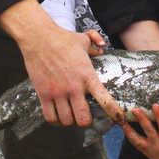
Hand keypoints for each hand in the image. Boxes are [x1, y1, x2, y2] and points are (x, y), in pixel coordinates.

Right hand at [0, 0, 122, 127]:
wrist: (38, 37)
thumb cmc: (61, 38)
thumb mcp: (84, 39)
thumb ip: (96, 44)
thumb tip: (101, 48)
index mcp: (87, 75)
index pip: (105, 100)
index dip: (115, 114)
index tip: (119, 120)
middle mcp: (74, 87)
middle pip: (84, 120)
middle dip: (87, 121)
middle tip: (86, 115)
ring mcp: (57, 92)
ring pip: (67, 121)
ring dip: (70, 120)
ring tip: (71, 114)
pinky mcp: (43, 94)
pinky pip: (50, 117)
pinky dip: (55, 120)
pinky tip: (58, 114)